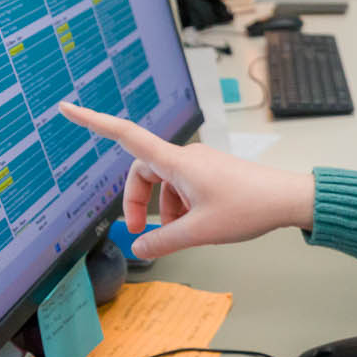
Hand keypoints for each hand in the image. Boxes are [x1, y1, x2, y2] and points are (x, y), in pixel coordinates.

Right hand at [59, 103, 314, 257]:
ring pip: (165, 185)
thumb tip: (138, 248)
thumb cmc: (249, 208)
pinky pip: (183, 188)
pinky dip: (181, 208)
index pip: (126, 135)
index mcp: (176, 162)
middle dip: (136, 202)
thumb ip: (163, 242)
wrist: (288, 200)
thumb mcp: (200, 232)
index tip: (67, 108)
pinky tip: (197, 227)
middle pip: (142, 173)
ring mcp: (200, 165)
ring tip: (183, 234)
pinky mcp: (212, 173)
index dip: (94, 122)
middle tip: (138, 233)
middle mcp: (185, 157)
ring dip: (164, 211)